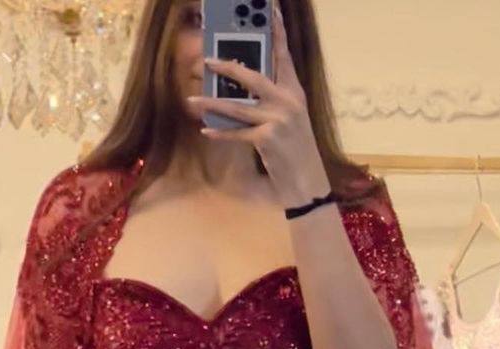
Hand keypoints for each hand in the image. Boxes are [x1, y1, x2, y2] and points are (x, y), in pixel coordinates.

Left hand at [186, 0, 328, 205]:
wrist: (306, 180)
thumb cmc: (295, 148)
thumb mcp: (289, 117)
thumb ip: (272, 98)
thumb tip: (241, 86)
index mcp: (294, 91)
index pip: (283, 55)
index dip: (276, 32)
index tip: (269, 10)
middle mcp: (287, 101)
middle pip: (253, 77)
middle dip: (227, 68)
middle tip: (207, 60)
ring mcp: (277, 120)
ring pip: (237, 107)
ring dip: (211, 104)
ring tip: (192, 100)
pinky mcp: (267, 139)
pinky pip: (237, 133)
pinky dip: (220, 132)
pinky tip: (206, 130)